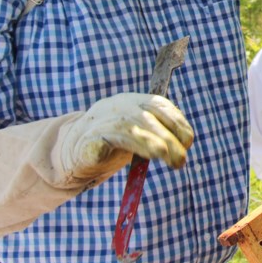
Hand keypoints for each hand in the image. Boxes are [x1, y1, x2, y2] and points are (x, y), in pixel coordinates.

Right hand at [59, 93, 193, 181]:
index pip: (160, 105)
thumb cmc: (116, 141)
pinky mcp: (86, 142)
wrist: (73, 148)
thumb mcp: (140, 132)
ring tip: (162, 155)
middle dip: (168, 139)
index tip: (188, 141)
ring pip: (127, 129)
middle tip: (180, 161)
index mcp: (134, 101)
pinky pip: (99, 145)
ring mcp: (101, 123)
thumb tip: (183, 151)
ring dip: (147, 142)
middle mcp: (118, 107)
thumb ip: (159, 135)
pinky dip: (109, 149)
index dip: (177, 122)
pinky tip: (121, 159)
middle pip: (146, 119)